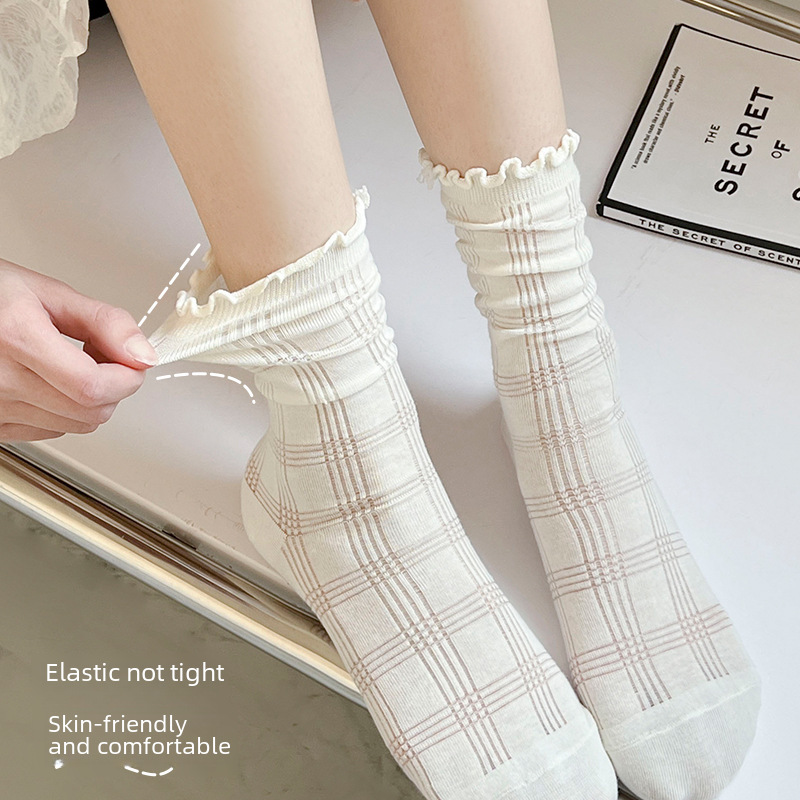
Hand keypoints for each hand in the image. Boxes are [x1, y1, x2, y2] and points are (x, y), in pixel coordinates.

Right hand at [0, 257, 156, 442]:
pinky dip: (64, 411)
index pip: (93, 386)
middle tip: (101, 356)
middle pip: (91, 411)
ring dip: (90, 399)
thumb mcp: (49, 293)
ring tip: (69, 364)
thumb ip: (104, 322)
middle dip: (114, 386)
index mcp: (16, 338)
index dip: (127, 377)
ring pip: (76, 425)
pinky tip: (50, 382)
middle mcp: (0, 379)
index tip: (132, 362)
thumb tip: (143, 354)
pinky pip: (51, 431)